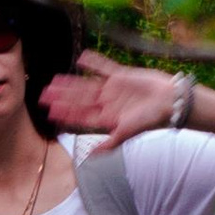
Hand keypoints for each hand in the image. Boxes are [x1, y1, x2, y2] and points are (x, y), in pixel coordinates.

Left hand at [39, 50, 185, 147]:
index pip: (81, 116)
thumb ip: (109, 143)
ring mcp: (114, 89)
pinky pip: (105, 67)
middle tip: (43, 94)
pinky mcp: (123, 75)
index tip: (49, 112)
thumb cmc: (151, 120)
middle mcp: (107, 103)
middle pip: (79, 100)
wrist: (170, 102)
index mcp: (107, 118)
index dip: (65, 114)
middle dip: (62, 97)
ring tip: (55, 79)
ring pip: (87, 84)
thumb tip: (90, 156)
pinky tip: (81, 58)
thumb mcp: (128, 132)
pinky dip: (94, 63)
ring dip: (71, 82)